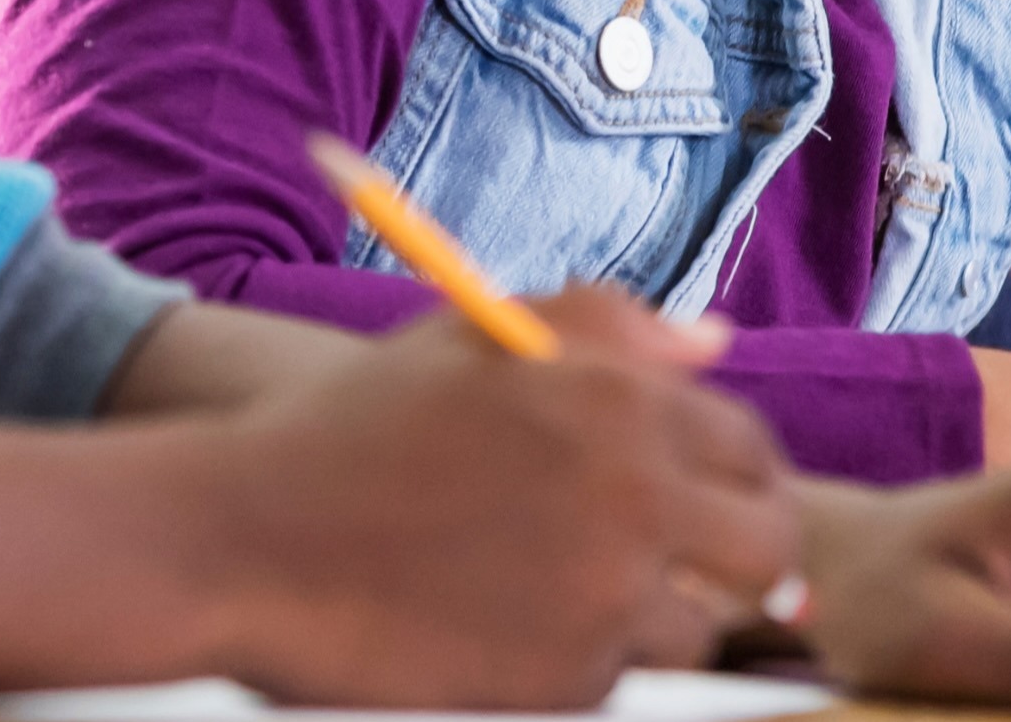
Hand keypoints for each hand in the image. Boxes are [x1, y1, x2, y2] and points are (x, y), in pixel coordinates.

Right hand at [189, 287, 801, 708]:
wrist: (242, 540)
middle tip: (690, 564)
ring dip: (650, 613)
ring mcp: (603, 598)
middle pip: (768, 547)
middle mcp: (631, 496)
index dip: (737, 472)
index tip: (708, 495)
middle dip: (742, 557)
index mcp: (615, 399)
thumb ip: (607, 327)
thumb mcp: (475, 340)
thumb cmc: (352, 431)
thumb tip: (716, 342)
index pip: (748, 445)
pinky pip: (614, 679)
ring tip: (558, 588)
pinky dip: (574, 660)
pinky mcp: (566, 683)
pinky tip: (498, 624)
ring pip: (696, 626)